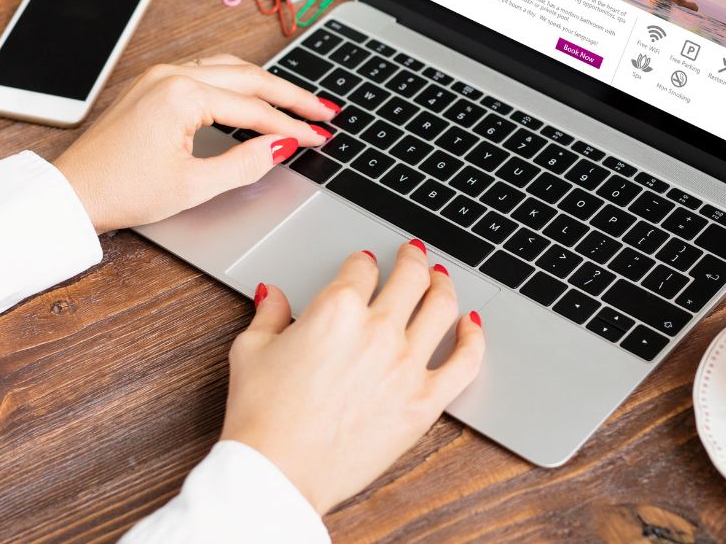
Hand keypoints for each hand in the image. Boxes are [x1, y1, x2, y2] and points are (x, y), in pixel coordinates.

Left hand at [53, 54, 337, 233]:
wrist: (72, 193)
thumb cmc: (122, 191)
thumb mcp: (194, 186)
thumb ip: (245, 162)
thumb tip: (281, 145)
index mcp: (182, 94)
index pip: (254, 108)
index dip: (293, 126)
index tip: (321, 136)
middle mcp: (172, 74)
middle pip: (249, 78)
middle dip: (291, 96)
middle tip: (325, 110)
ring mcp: (160, 75)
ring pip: (229, 69)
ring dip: (266, 85)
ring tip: (298, 102)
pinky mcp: (153, 84)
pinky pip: (207, 72)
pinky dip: (238, 83)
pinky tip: (254, 96)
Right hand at [220, 240, 486, 513]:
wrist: (279, 471)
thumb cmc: (261, 416)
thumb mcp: (251, 351)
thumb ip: (269, 314)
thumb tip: (273, 294)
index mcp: (336, 310)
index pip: (361, 268)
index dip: (363, 260)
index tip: (365, 262)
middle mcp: (377, 330)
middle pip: (409, 277)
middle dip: (412, 259)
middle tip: (413, 254)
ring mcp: (406, 366)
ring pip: (442, 308)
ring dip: (444, 286)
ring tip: (441, 280)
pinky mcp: (424, 402)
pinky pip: (465, 362)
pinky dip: (474, 338)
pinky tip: (471, 326)